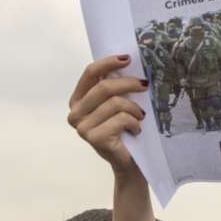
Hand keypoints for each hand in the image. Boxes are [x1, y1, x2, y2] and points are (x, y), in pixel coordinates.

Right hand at [67, 55, 147, 172]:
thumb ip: (113, 87)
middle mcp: (75, 113)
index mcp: (78, 100)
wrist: (128, 162)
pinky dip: (134, 123)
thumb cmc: (123, 130)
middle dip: (128, 83)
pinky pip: (120, 119)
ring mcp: (82, 127)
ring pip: (115, 103)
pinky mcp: (94, 138)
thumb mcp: (116, 104)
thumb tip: (128, 62)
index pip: (89, 73)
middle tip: (145, 85)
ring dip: (134, 108)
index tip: (127, 59)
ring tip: (140, 116)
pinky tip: (136, 130)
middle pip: (104, 87)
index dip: (108, 63)